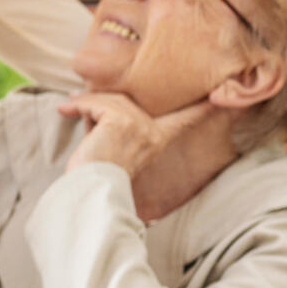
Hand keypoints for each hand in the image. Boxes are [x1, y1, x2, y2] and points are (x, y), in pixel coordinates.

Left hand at [59, 91, 220, 175]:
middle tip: (74, 107)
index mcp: (158, 139)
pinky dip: (78, 105)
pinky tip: (66, 111)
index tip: (220, 98)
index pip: (185, 119)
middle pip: (125, 100)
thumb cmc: (96, 171)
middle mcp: (153, 130)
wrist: (91, 189)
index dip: (202, 108)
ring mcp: (138, 125)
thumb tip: (87, 98)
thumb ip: (114, 121)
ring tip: (70, 110)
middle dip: (99, 103)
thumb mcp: (114, 143)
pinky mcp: (121, 122)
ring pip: (110, 99)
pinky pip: (96, 103)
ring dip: (85, 103)